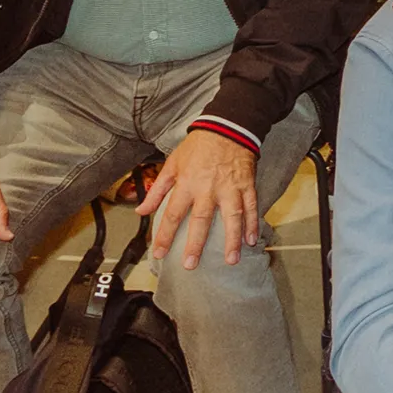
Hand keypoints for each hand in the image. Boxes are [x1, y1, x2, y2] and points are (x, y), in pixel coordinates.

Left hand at [139, 127, 259, 268]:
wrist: (227, 127)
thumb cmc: (197, 147)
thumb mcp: (172, 164)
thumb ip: (157, 190)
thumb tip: (140, 211)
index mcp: (187, 184)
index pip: (172, 214)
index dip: (164, 235)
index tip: (159, 253)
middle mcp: (208, 189)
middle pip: (201, 220)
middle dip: (196, 244)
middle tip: (191, 264)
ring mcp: (230, 188)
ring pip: (232, 218)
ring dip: (232, 240)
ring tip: (231, 260)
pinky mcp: (247, 185)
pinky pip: (251, 207)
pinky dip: (252, 224)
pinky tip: (251, 241)